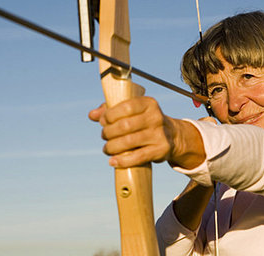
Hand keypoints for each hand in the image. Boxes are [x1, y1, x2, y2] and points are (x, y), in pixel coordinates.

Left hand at [88, 97, 205, 168]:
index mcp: (148, 103)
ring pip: (129, 142)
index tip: (103, 121)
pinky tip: (113, 161)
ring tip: (107, 148)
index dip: (110, 115)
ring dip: (112, 147)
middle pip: (125, 126)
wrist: (172, 136)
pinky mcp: (160, 150)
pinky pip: (138, 157)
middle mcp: (155, 117)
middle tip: (104, 136)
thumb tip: (92, 115)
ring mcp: (159, 134)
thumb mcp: (132, 111)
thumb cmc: (144, 121)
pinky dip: (122, 160)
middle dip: (109, 132)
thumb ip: (111, 110)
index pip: (126, 107)